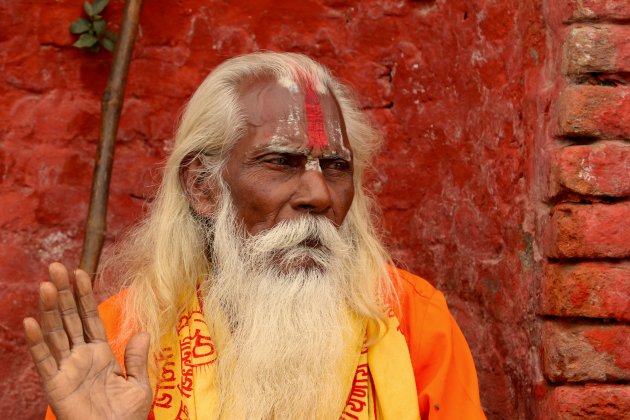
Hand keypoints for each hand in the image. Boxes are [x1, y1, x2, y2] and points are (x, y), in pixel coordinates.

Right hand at [24, 263, 151, 419]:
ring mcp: (67, 368)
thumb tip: (142, 332)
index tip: (80, 272)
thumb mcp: (138, 384)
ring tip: (46, 284)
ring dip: (50, 309)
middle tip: (56, 266)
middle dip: (64, 293)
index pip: (90, 318)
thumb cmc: (126, 417)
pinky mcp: (56, 384)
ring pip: (56, 333)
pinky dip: (38, 341)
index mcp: (101, 354)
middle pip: (69, 319)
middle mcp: (81, 356)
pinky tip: (31, 321)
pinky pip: (45, 360)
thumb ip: (136, 358)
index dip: (84, 296)